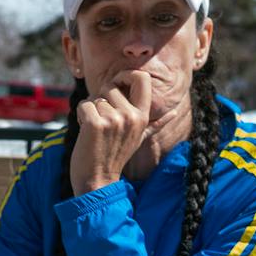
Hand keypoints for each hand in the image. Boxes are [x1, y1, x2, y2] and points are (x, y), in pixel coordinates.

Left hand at [68, 70, 151, 194]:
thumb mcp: (139, 139)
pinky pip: (83, 105)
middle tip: (101, 121)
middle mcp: (131, 116)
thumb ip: (155, 124)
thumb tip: (174, 113)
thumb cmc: (114, 158)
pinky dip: (80, 116)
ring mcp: (114, 120)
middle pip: (110, 86)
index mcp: (143, 116)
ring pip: (94, 97)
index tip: (116, 85)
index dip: (126, 75)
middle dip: (100, 99)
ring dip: (89, 111)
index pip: (142, 78)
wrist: (97, 180)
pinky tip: (86, 132)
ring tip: (95, 131)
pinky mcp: (95, 124)